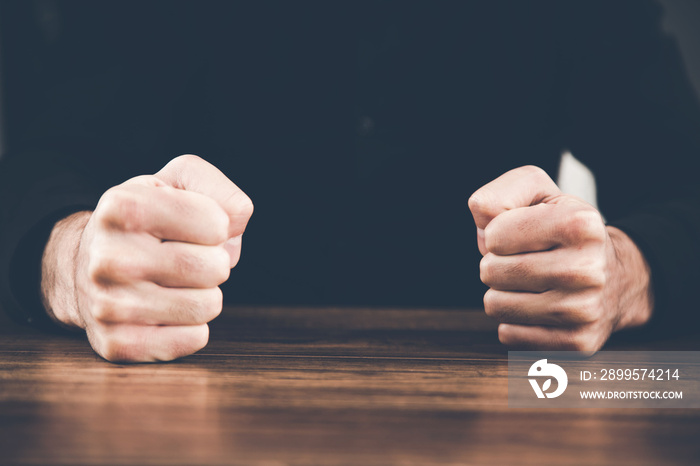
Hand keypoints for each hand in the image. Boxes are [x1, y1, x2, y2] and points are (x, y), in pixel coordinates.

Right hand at [41, 155, 253, 361]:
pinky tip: (167, 311)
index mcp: (122, 206)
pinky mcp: (116, 343)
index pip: (217, 224)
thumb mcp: (177, 183)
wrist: (84, 266)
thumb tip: (235, 220)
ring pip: (207, 306)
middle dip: (216, 262)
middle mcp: (108, 256)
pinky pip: (192, 340)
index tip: (193, 227)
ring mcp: (107, 305)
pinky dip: (193, 326)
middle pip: (215, 267)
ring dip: (205, 294)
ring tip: (177, 283)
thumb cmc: (146, 221)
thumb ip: (217, 188)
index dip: (217, 226)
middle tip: (188, 258)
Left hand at [468, 166, 652, 351]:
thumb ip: (499, 196)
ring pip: (495, 305)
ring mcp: (585, 310)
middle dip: (496, 264)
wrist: (616, 276)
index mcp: (581, 224)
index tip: (520, 234)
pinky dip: (514, 320)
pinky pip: (509, 334)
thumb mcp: (536, 192)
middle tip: (524, 260)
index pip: (494, 236)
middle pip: (491, 271)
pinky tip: (538, 307)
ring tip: (530, 283)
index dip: (497, 234)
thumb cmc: (563, 228)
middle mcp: (588, 269)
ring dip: (502, 293)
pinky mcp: (578, 343)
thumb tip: (485, 229)